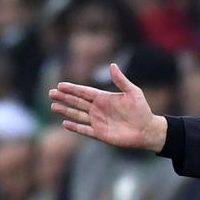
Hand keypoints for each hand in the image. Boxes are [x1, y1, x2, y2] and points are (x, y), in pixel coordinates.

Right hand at [49, 63, 168, 151]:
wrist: (148, 130)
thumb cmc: (142, 110)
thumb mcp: (133, 93)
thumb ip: (121, 80)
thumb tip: (112, 65)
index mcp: (104, 98)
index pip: (84, 92)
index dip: (72, 89)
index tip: (60, 85)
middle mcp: (99, 109)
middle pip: (77, 102)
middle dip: (64, 98)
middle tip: (51, 93)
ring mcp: (98, 122)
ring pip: (78, 115)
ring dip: (66, 111)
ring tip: (53, 106)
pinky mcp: (101, 134)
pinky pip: (85, 130)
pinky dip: (75, 127)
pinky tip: (65, 123)